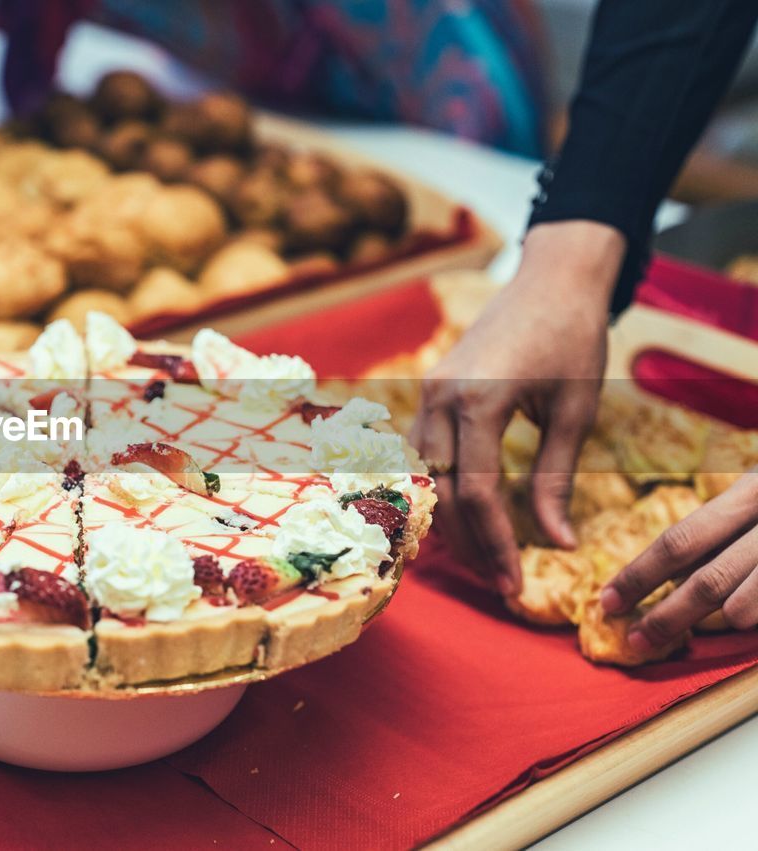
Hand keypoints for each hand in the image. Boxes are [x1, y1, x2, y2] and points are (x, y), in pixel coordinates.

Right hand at [411, 222, 622, 593]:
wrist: (551, 279)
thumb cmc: (572, 338)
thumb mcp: (575, 412)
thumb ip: (556, 479)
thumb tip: (558, 543)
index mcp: (479, 400)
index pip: (478, 492)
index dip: (496, 544)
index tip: (516, 583)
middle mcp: (441, 397)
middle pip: (443, 491)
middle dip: (471, 543)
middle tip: (500, 582)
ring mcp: (428, 391)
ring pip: (426, 475)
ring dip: (451, 521)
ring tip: (483, 557)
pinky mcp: (429, 389)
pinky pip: (424, 452)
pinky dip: (441, 488)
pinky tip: (463, 514)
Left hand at [602, 470, 757, 651]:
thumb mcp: (756, 499)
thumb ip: (720, 532)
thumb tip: (668, 579)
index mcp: (750, 492)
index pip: (680, 540)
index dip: (639, 574)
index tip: (607, 601)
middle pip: (706, 579)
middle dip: (665, 616)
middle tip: (637, 641)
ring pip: (742, 606)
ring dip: (718, 623)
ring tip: (700, 633)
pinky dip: (751, 621)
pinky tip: (742, 625)